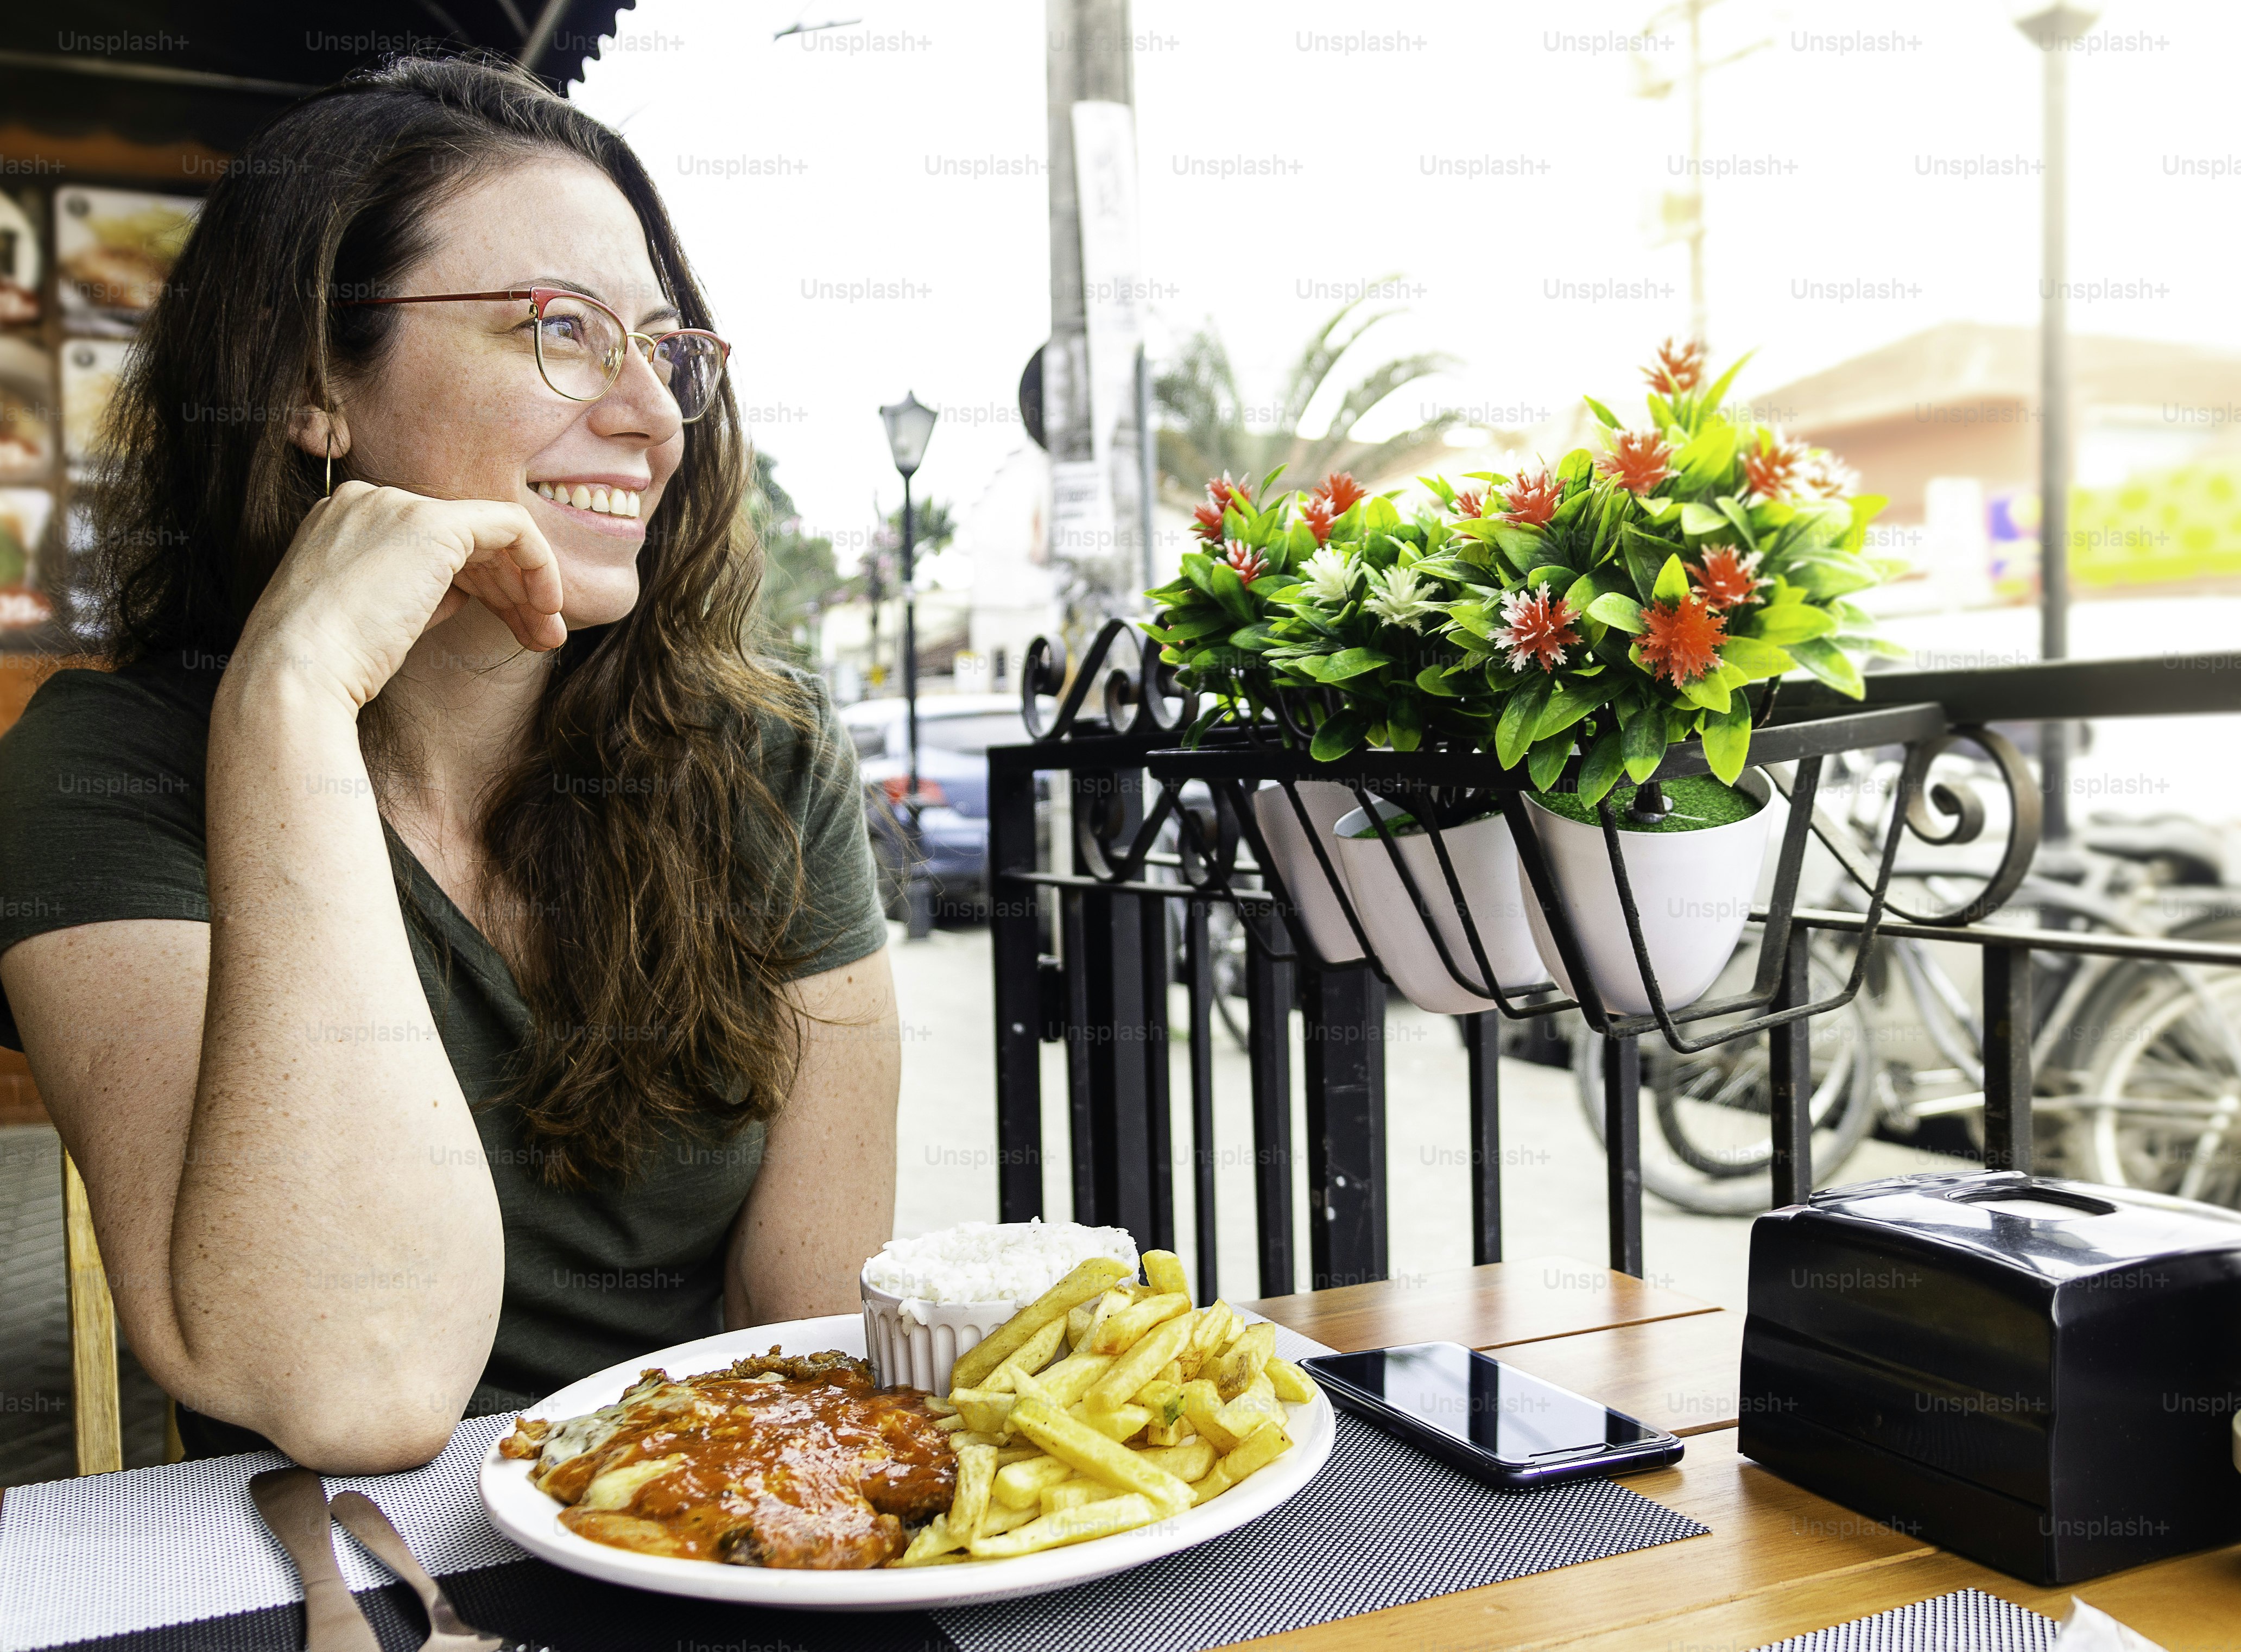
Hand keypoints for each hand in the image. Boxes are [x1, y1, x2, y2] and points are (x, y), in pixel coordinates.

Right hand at [238, 482, 565, 706]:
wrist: (298, 670)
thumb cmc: (329, 662)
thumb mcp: (374, 618)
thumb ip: (416, 592)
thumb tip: (461, 592)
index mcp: (346, 519)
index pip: (434, 543)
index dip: (481, 585)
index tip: (509, 626)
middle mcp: (371, 501)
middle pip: (465, 541)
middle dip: (512, 590)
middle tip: (541, 636)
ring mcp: (400, 506)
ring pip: (492, 538)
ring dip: (528, 589)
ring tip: (548, 637)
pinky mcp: (434, 525)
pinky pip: (512, 527)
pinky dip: (538, 564)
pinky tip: (547, 606)